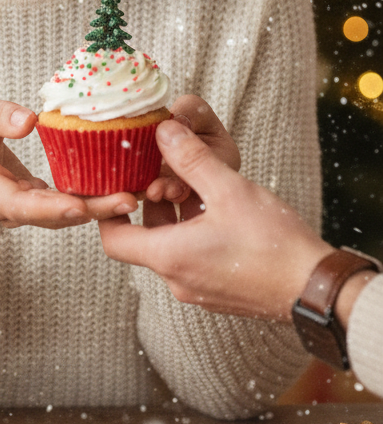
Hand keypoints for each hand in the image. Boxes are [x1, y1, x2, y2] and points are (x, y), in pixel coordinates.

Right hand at [0, 96, 138, 228]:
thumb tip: (30, 121)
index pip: (17, 205)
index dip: (50, 208)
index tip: (81, 207)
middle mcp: (0, 208)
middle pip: (48, 216)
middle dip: (89, 211)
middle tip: (128, 200)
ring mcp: (16, 211)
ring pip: (58, 216)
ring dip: (96, 209)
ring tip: (135, 195)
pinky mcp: (30, 206)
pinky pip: (60, 207)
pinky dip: (89, 201)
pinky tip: (119, 188)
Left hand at [99, 117, 329, 318]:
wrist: (315, 289)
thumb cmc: (273, 244)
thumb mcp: (229, 190)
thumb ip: (192, 159)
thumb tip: (164, 131)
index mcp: (169, 257)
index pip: (112, 239)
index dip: (109, 210)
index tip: (120, 184)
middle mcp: (177, 279)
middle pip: (143, 239)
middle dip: (151, 205)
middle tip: (164, 174)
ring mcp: (198, 290)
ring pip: (170, 247)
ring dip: (176, 217)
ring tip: (195, 185)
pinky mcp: (218, 292)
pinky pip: (192, 259)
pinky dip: (194, 234)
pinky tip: (218, 210)